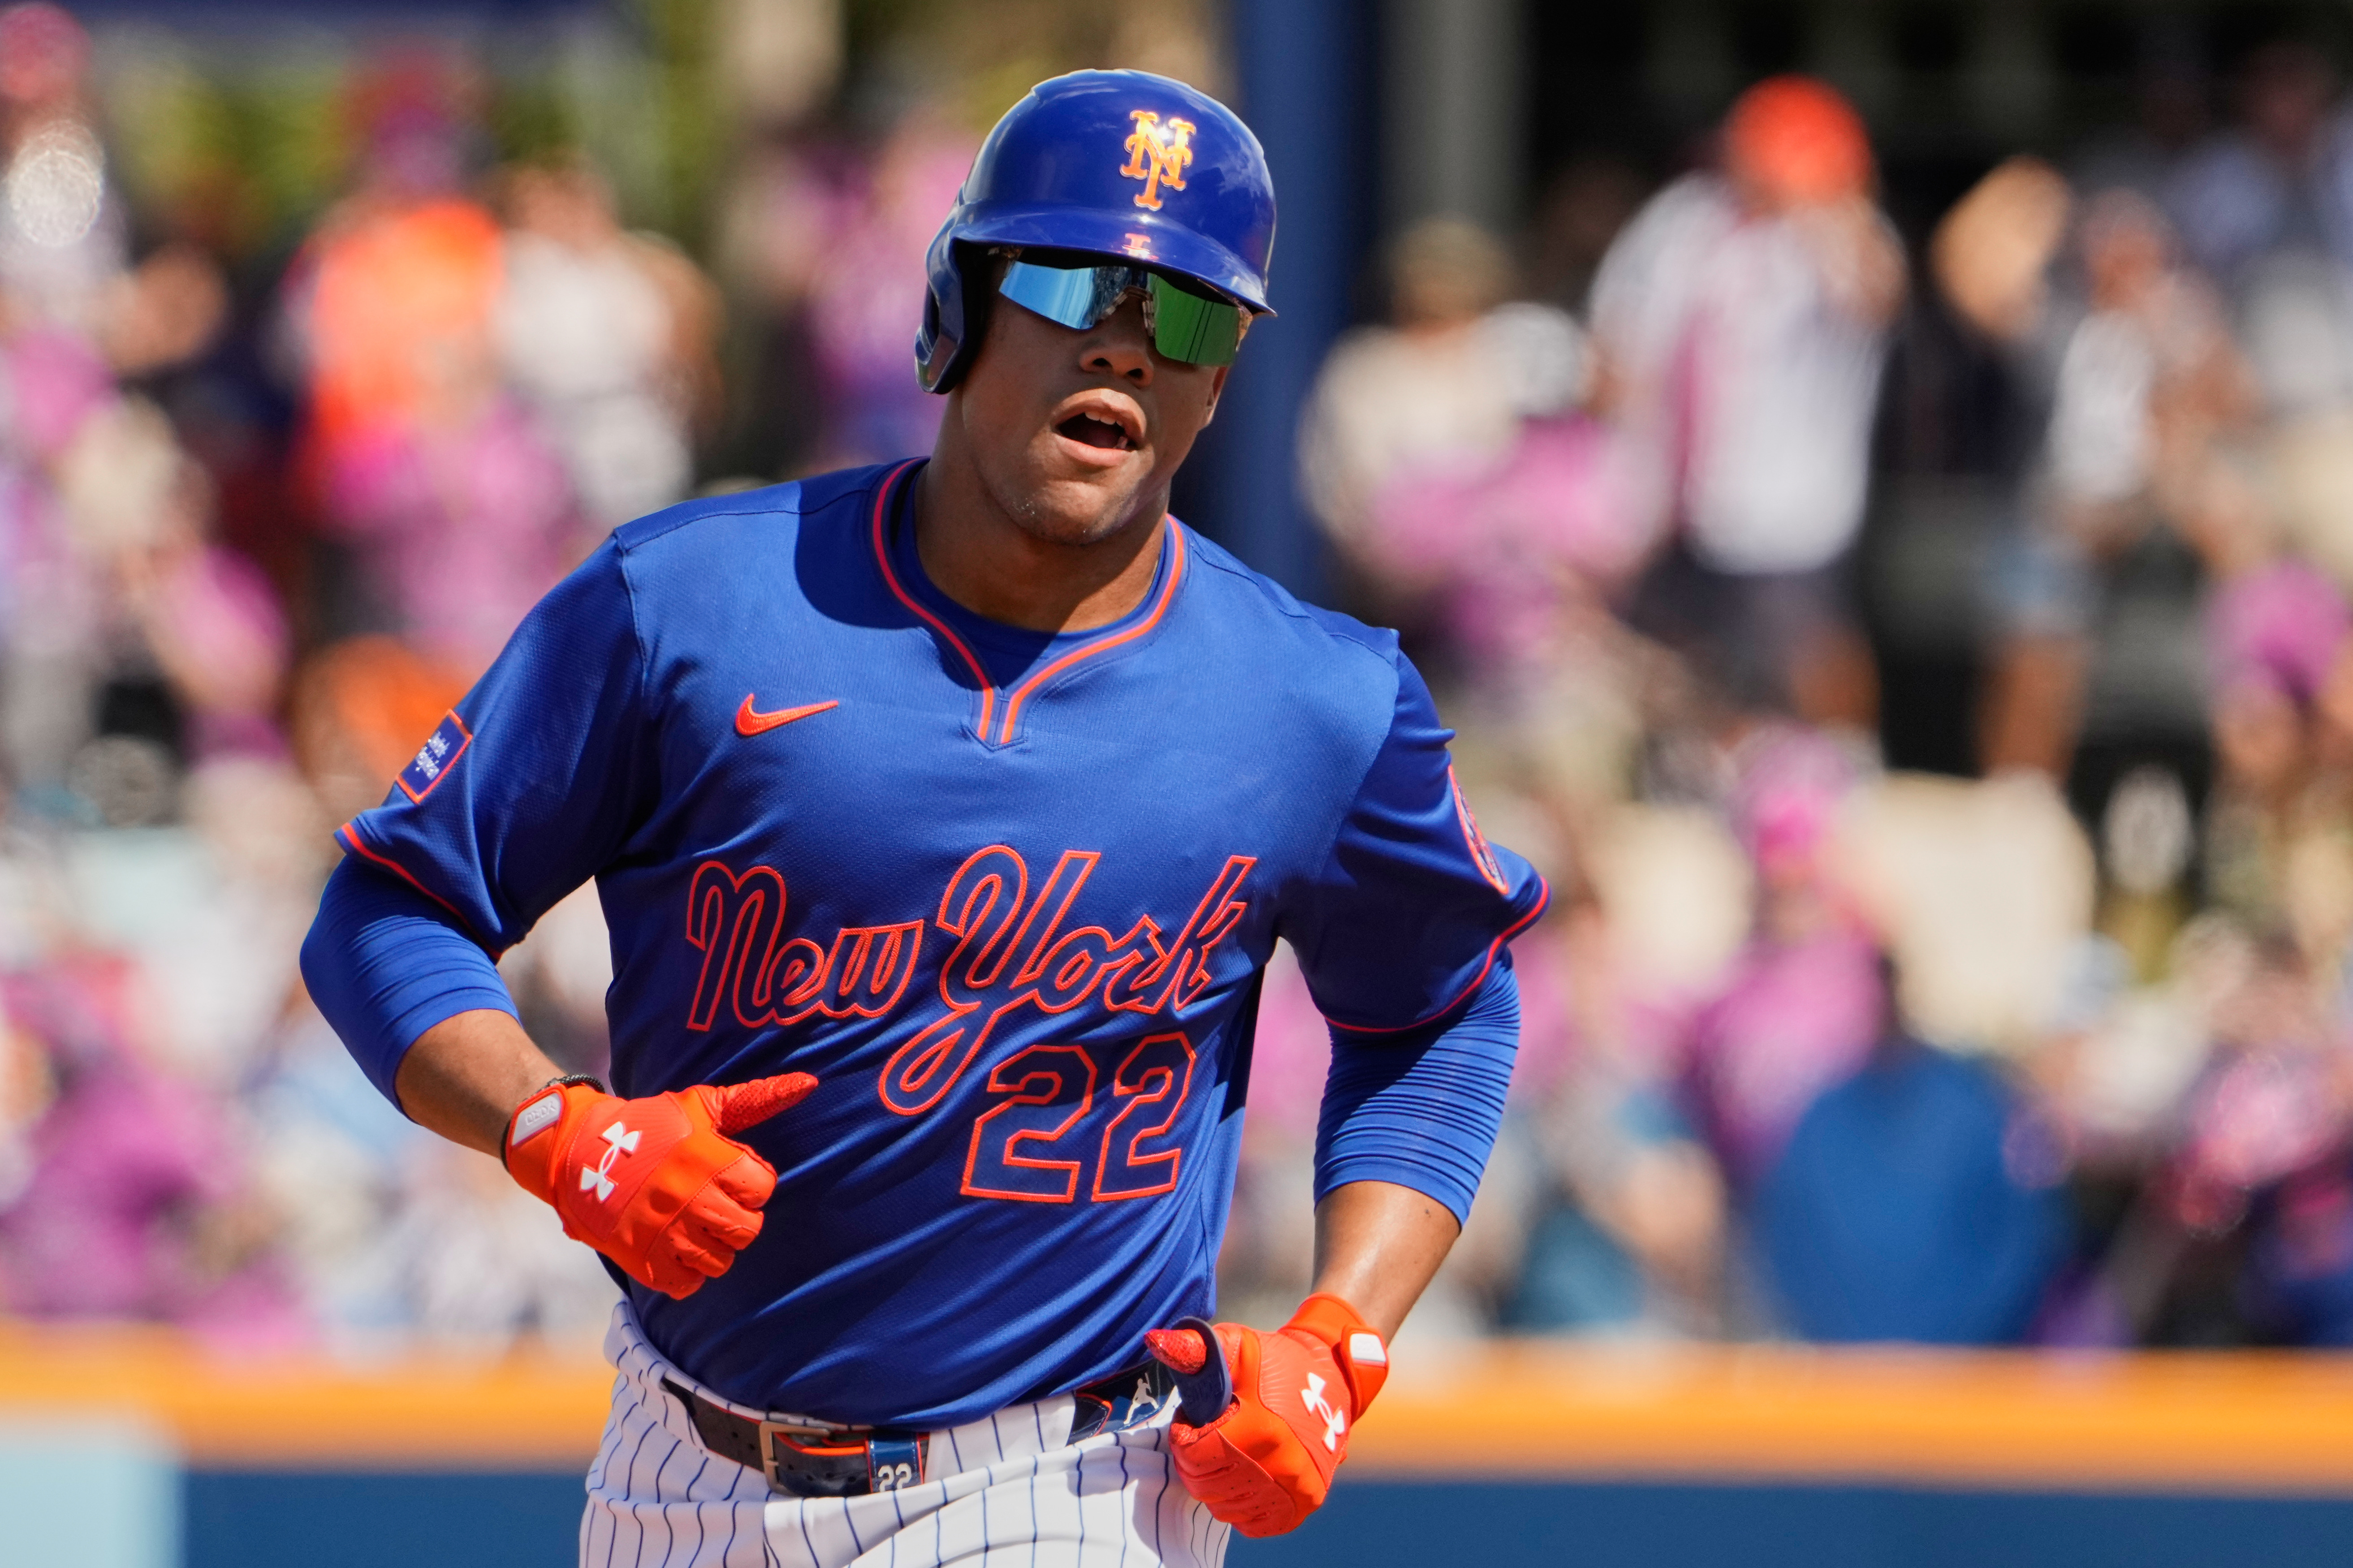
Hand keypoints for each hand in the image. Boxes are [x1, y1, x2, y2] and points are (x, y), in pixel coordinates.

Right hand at [503, 1072, 815, 1297]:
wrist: (577, 1152)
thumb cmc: (648, 1126)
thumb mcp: (700, 1106)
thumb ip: (755, 1099)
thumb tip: (809, 1084)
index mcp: (708, 1160)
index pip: (762, 1188)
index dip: (752, 1182)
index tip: (732, 1176)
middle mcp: (691, 1199)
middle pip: (747, 1230)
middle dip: (738, 1218)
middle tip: (718, 1206)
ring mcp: (665, 1233)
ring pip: (720, 1261)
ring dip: (713, 1246)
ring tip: (695, 1225)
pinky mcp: (641, 1259)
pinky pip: (686, 1284)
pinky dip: (686, 1272)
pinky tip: (677, 1248)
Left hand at [1144, 1293, 1388, 1536]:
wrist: (1333, 1374)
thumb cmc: (1276, 1360)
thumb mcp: (1238, 1346)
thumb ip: (1196, 1348)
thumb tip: (1157, 1342)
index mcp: (1261, 1428)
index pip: (1192, 1456)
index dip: (1184, 1435)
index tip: (1195, 1419)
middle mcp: (1283, 1465)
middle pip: (1205, 1486)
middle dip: (1195, 1461)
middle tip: (1208, 1435)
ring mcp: (1297, 1488)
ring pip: (1224, 1507)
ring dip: (1216, 1483)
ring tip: (1228, 1451)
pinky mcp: (1307, 1501)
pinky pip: (1252, 1522)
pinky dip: (1240, 1504)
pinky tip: (1245, 1475)